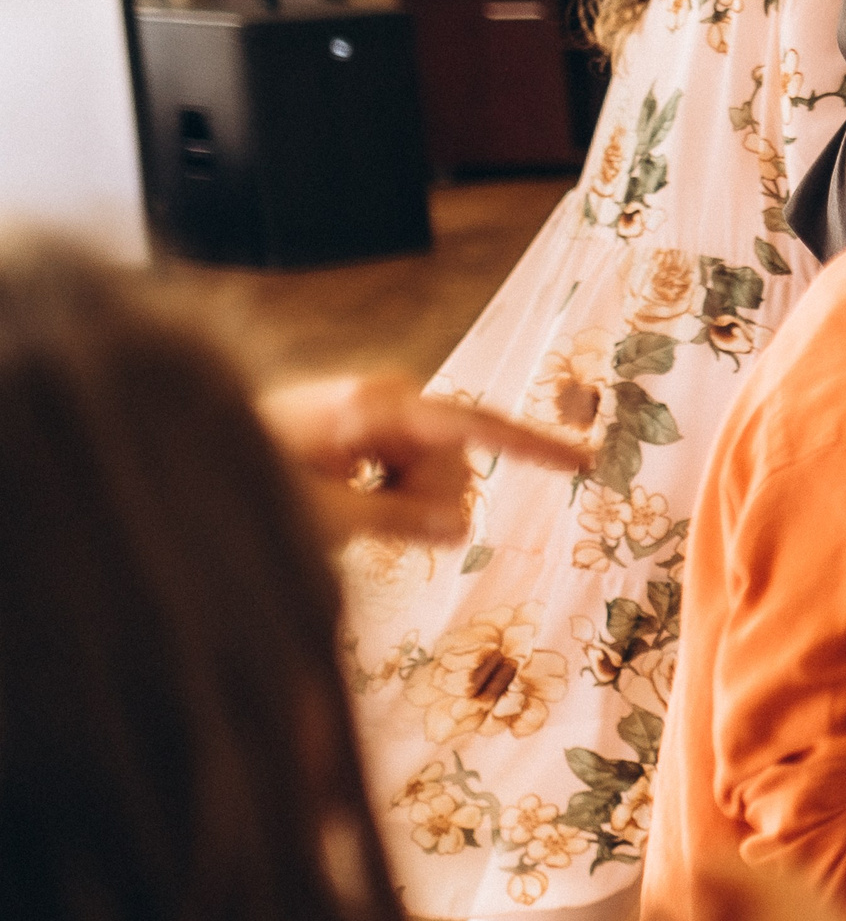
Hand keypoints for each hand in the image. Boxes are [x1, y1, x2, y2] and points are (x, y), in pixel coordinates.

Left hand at [258, 374, 590, 544]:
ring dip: (403, 501)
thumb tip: (462, 524)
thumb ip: (401, 519)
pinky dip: (389, 492)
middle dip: (428, 500)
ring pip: (434, 470)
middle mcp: (384, 396)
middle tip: (368, 524)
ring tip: (344, 510)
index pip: (473, 426)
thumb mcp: (325, 518)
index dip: (533, 447)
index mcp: (376, 406)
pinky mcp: (364, 423)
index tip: (585, 461)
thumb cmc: (246, 485)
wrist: (184, 456)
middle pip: (454, 459)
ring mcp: (374, 408)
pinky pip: (407, 467)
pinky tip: (346, 498)